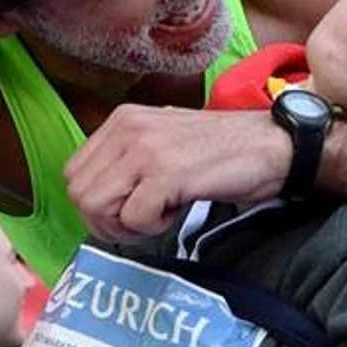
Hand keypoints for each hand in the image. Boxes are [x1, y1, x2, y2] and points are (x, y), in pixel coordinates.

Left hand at [65, 107, 290, 241]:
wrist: (272, 145)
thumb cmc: (222, 151)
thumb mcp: (163, 141)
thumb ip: (128, 160)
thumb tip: (99, 198)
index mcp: (122, 120)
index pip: (74, 173)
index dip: (95, 204)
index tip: (125, 211)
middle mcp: (127, 128)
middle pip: (80, 194)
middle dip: (106, 222)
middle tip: (141, 223)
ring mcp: (146, 150)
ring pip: (97, 207)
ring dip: (126, 226)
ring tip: (158, 216)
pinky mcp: (167, 174)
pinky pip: (134, 218)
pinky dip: (153, 227)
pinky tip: (177, 211)